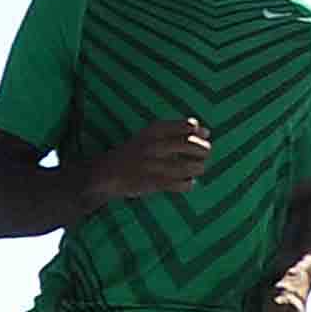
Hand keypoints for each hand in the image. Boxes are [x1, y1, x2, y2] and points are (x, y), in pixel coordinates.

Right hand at [80, 116, 211, 209]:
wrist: (105, 172)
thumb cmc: (135, 151)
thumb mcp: (150, 134)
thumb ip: (175, 129)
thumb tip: (203, 129)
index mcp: (154, 130)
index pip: (186, 127)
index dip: (199, 133)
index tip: (205, 136)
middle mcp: (153, 145)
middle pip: (191, 146)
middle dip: (204, 151)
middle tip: (205, 155)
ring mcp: (152, 165)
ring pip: (189, 167)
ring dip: (199, 168)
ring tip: (198, 169)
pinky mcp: (151, 183)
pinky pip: (180, 184)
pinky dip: (188, 184)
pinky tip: (188, 182)